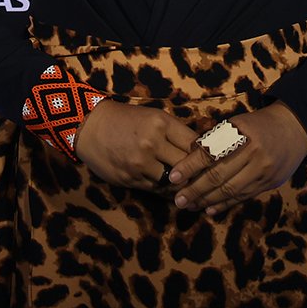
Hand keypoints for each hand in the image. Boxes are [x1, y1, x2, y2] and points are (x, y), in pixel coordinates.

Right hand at [73, 99, 204, 191]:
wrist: (90, 127)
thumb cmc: (126, 119)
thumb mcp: (153, 117)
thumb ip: (175, 133)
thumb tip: (202, 149)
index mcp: (161, 123)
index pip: (195, 144)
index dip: (207, 155)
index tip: (216, 161)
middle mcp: (152, 143)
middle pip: (187, 165)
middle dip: (198, 174)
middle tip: (210, 180)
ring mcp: (140, 163)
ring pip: (173, 181)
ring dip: (182, 185)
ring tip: (193, 188)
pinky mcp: (130, 179)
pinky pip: (156, 189)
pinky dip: (166, 190)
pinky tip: (174, 190)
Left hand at [167, 103, 306, 216]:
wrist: (294, 129)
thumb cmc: (257, 124)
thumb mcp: (236, 123)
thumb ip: (215, 139)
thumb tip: (187, 158)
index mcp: (241, 132)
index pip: (210, 153)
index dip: (190, 166)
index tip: (173, 177)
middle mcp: (254, 152)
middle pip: (219, 176)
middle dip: (195, 190)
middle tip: (178, 200)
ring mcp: (263, 170)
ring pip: (230, 190)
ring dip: (207, 201)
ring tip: (190, 206)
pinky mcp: (269, 183)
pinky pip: (242, 197)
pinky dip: (224, 205)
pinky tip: (210, 210)